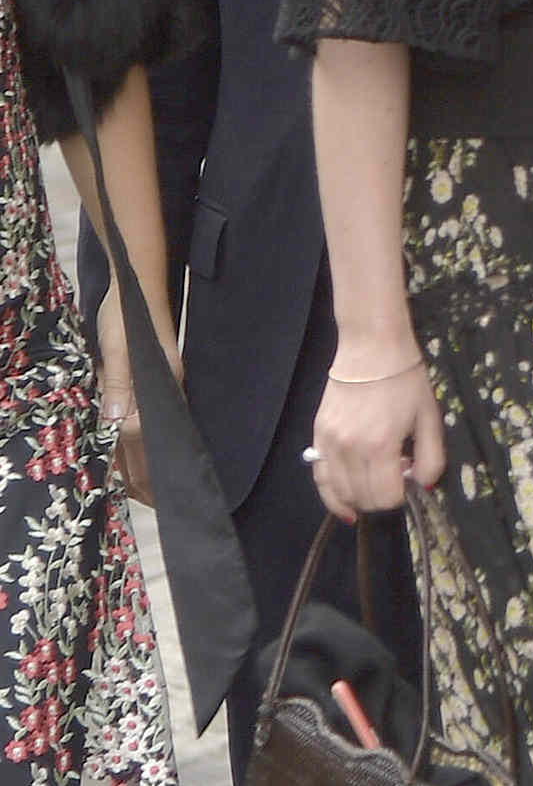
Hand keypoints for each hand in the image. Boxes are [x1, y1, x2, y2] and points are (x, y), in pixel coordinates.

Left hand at [95, 285, 164, 505]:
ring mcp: (160, 387)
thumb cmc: (127, 313)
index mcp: (159, 390)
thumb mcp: (117, 349)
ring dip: (144, 459)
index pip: (149, 438)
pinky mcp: (154, 380)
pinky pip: (148, 418)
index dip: (143, 466)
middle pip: (156, 442)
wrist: (137, 282)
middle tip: (146, 503)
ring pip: (152, 432)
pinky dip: (140, 439)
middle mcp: (164, 393)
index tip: (143, 494)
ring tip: (142, 488)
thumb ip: (117, 386)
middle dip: (150, 473)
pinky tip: (135, 447)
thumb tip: (115, 425)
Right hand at [309, 352, 445, 521]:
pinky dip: (332, 497)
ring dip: (361, 499)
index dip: (402, 496)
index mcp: (380, 446)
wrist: (371, 348)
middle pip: (364, 499)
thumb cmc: (406, 381)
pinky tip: (346, 508)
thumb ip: (431, 459)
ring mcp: (329, 443)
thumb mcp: (430, 419)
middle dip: (383, 499)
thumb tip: (423, 487)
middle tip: (395, 476)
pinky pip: (320, 477)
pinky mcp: (318, 435)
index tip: (409, 479)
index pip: (386, 497)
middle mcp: (350, 450)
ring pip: (340, 493)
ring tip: (375, 484)